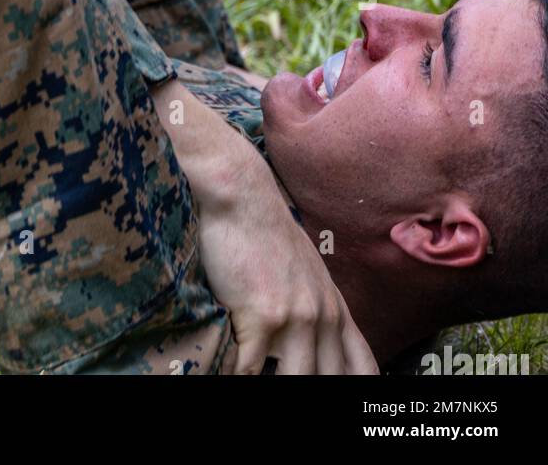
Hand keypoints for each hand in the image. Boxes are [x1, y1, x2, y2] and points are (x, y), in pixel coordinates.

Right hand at [198, 160, 377, 374]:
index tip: (351, 398)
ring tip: (262, 378)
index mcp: (336, 310)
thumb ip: (321, 309)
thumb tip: (318, 343)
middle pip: (330, 379)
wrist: (243, 198)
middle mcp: (322, 317)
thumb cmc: (268, 233)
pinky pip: (251, 369)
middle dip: (312, 387)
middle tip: (290, 378)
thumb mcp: (310, 272)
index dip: (359, 389)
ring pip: (297, 380)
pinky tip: (232, 369)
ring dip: (277, 384)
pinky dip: (239, 375)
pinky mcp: (262, 317)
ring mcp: (295, 318)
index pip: (364, 368)